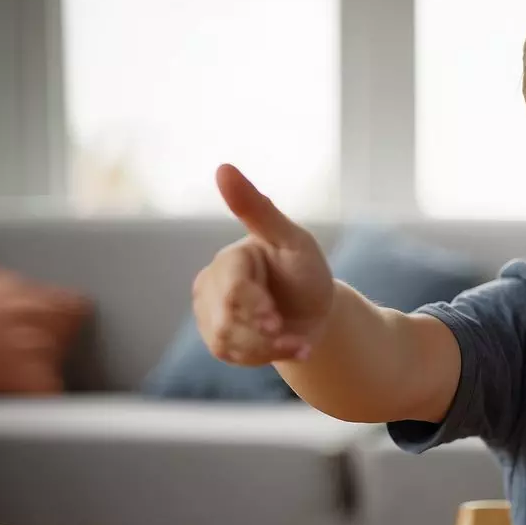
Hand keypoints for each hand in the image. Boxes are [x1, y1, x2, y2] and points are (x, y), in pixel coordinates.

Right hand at [192, 164, 334, 365]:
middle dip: (264, 333)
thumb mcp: (293, 241)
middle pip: (226, 320)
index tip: (276, 323)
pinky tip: (287, 346)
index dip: (254, 309)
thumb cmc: (304, 270)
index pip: (231, 290)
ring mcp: (210, 313)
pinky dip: (264, 356)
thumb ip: (258, 211)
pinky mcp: (218, 339)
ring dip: (268, 348)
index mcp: (231, 259)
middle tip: (290, 334)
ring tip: (297, 342)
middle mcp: (211, 284)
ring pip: (227, 342)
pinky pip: (232, 355)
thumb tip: (222, 167)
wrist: (314, 310)